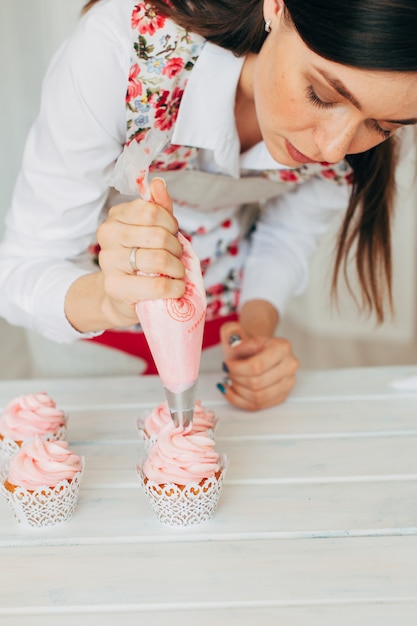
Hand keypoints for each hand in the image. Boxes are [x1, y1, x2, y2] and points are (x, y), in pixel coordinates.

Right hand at [96, 178, 184, 326]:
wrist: (122, 297)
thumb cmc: (142, 261)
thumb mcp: (151, 232)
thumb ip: (158, 208)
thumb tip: (158, 183)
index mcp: (116, 217)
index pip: (150, 211)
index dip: (170, 224)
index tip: (172, 235)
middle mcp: (107, 235)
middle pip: (158, 235)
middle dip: (176, 248)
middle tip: (177, 258)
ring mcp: (108, 261)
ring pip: (158, 259)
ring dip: (177, 268)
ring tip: (177, 273)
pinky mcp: (115, 287)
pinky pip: (157, 285)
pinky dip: (174, 288)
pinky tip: (176, 288)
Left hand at [218, 320, 298, 409]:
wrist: (255, 350)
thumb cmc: (247, 344)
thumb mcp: (235, 333)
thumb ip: (232, 333)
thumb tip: (236, 342)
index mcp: (282, 347)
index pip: (256, 366)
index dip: (236, 369)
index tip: (226, 364)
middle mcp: (290, 365)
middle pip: (257, 383)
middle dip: (236, 380)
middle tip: (228, 372)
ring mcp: (288, 382)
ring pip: (258, 398)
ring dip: (238, 391)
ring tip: (231, 380)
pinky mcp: (281, 396)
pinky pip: (258, 406)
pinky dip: (240, 401)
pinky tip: (231, 390)